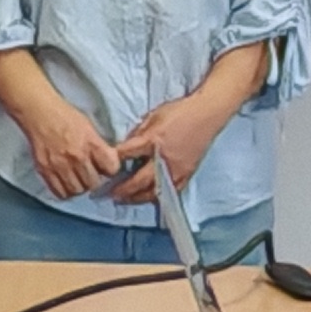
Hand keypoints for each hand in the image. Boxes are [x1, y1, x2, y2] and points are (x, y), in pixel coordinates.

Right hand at [21, 93, 120, 199]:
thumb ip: (98, 146)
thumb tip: (107, 162)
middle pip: (94, 184)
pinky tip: (65, 182)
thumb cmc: (65, 116)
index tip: (106, 167)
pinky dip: (65, 191)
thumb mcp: (88, 127)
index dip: (110, 169)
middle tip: (89, 173)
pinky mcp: (45, 170)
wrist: (39, 112)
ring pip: (77, 190)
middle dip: (93, 179)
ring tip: (76, 179)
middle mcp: (77, 157)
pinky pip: (60, 192)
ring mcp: (60, 165)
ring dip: (79, 186)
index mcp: (91, 143)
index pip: (111, 168)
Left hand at [109, 90, 225, 199]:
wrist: (207, 115)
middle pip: (138, 181)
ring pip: (154, 192)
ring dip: (137, 198)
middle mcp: (164, 160)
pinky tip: (149, 198)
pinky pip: (170, 192)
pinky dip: (157, 197)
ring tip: (125, 200)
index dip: (113, 161)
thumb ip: (138, 133)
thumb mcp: (153, 116)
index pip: (127, 154)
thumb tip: (125, 147)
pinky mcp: (186, 175)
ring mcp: (176, 170)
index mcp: (153, 141)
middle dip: (123, 189)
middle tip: (110, 194)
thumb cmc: (179, 112)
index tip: (103, 167)